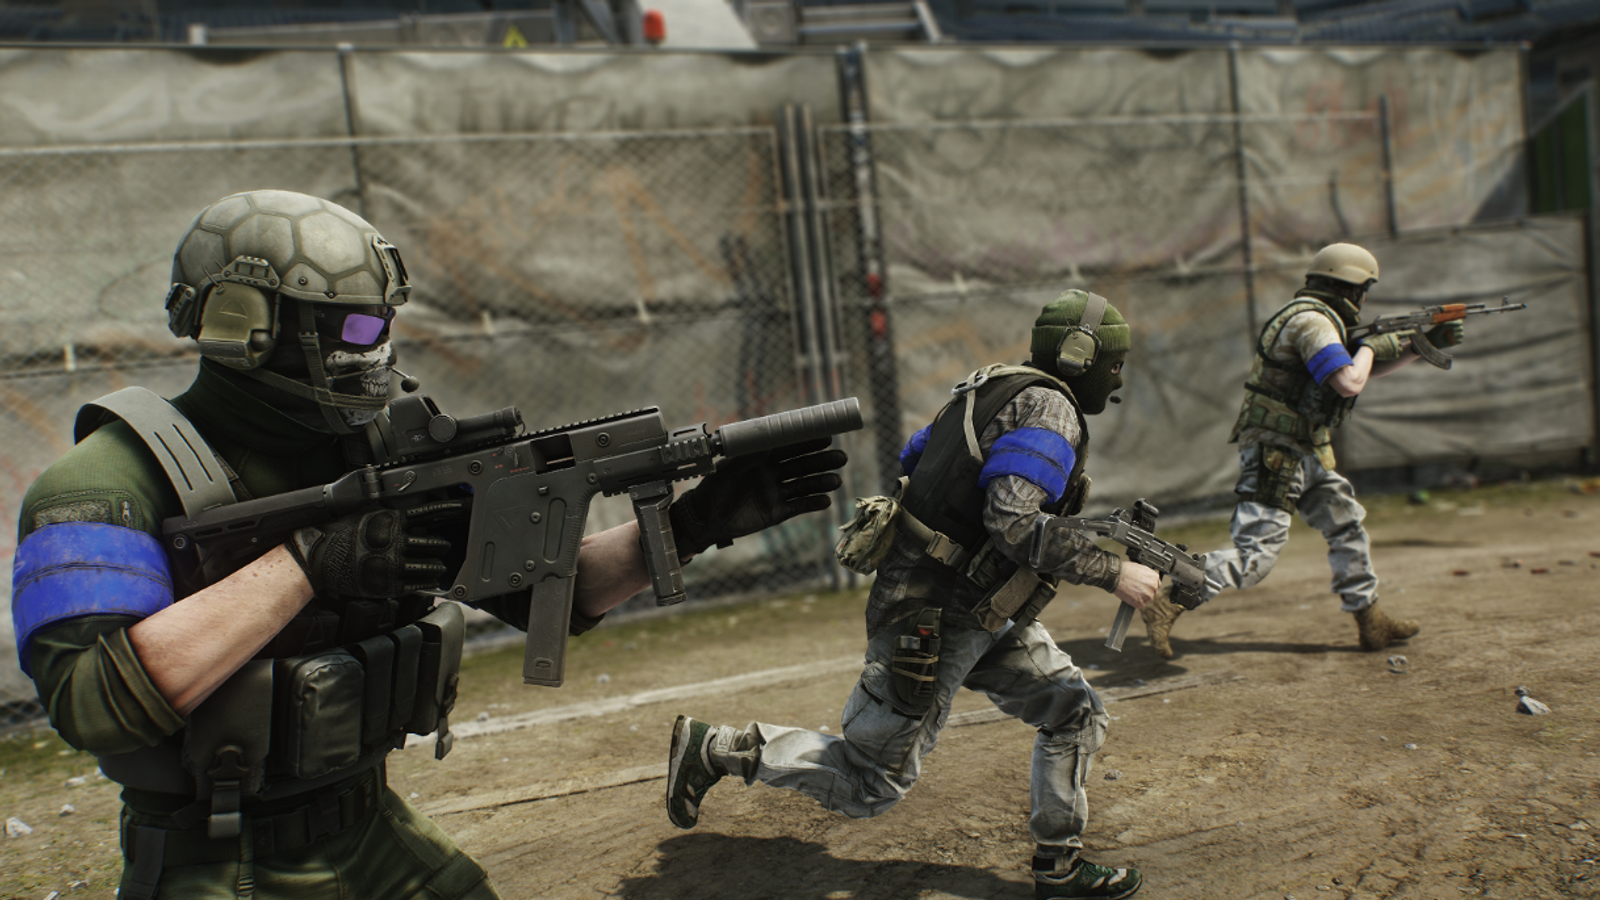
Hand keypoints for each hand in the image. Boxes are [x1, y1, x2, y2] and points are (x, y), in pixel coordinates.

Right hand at [286, 500, 464, 598]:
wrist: (319, 556)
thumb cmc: (342, 533)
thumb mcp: (368, 513)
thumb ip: (392, 513)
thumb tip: (416, 510)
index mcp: (390, 519)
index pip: (429, 513)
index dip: (451, 510)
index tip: (465, 509)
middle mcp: (393, 540)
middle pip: (433, 542)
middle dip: (444, 545)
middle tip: (447, 545)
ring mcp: (390, 563)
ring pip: (429, 565)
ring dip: (439, 566)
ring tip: (440, 565)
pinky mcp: (387, 584)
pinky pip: (416, 584)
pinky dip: (427, 582)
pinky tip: (430, 580)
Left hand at [668, 438, 846, 557]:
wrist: (705, 517)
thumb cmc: (714, 487)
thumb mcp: (728, 468)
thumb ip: (747, 457)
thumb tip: (766, 444)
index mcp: (762, 460)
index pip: (789, 448)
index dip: (807, 442)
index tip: (826, 436)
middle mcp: (772, 475)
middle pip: (802, 465)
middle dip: (821, 461)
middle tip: (841, 457)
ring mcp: (776, 494)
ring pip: (803, 486)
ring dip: (821, 482)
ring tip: (837, 480)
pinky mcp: (776, 513)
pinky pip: (798, 507)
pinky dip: (812, 504)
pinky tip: (826, 501)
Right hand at [1112, 561, 1159, 609]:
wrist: (1115, 576)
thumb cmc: (1125, 570)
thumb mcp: (1140, 567)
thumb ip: (1147, 575)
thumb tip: (1146, 579)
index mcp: (1155, 578)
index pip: (1156, 584)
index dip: (1148, 585)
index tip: (1143, 585)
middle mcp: (1154, 587)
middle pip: (1152, 592)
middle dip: (1145, 591)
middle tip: (1135, 588)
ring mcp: (1148, 596)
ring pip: (1146, 599)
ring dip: (1140, 597)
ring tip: (1131, 591)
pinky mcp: (1140, 603)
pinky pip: (1139, 604)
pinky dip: (1134, 602)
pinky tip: (1129, 595)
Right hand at [1360, 332, 1408, 362]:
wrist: (1370, 349)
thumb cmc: (1373, 341)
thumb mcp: (1380, 335)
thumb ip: (1388, 334)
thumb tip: (1390, 333)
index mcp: (1393, 335)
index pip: (1404, 333)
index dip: (1410, 332)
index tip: (1415, 332)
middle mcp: (1396, 342)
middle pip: (1400, 344)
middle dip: (1395, 345)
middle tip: (1387, 347)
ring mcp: (1396, 349)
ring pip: (1399, 350)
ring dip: (1394, 351)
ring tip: (1386, 351)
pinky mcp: (1394, 355)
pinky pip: (1396, 356)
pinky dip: (1392, 355)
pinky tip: (1386, 354)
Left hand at [1425, 320, 1464, 347]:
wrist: (1432, 340)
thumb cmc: (1436, 331)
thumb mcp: (1442, 326)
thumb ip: (1451, 323)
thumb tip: (1460, 323)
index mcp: (1452, 323)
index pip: (1460, 322)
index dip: (1457, 323)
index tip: (1451, 324)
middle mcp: (1455, 329)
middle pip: (1461, 328)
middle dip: (1455, 330)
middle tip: (1447, 332)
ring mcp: (1456, 335)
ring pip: (1461, 334)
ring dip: (1456, 335)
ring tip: (1449, 336)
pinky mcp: (1455, 342)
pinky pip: (1460, 341)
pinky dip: (1456, 341)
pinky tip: (1451, 341)